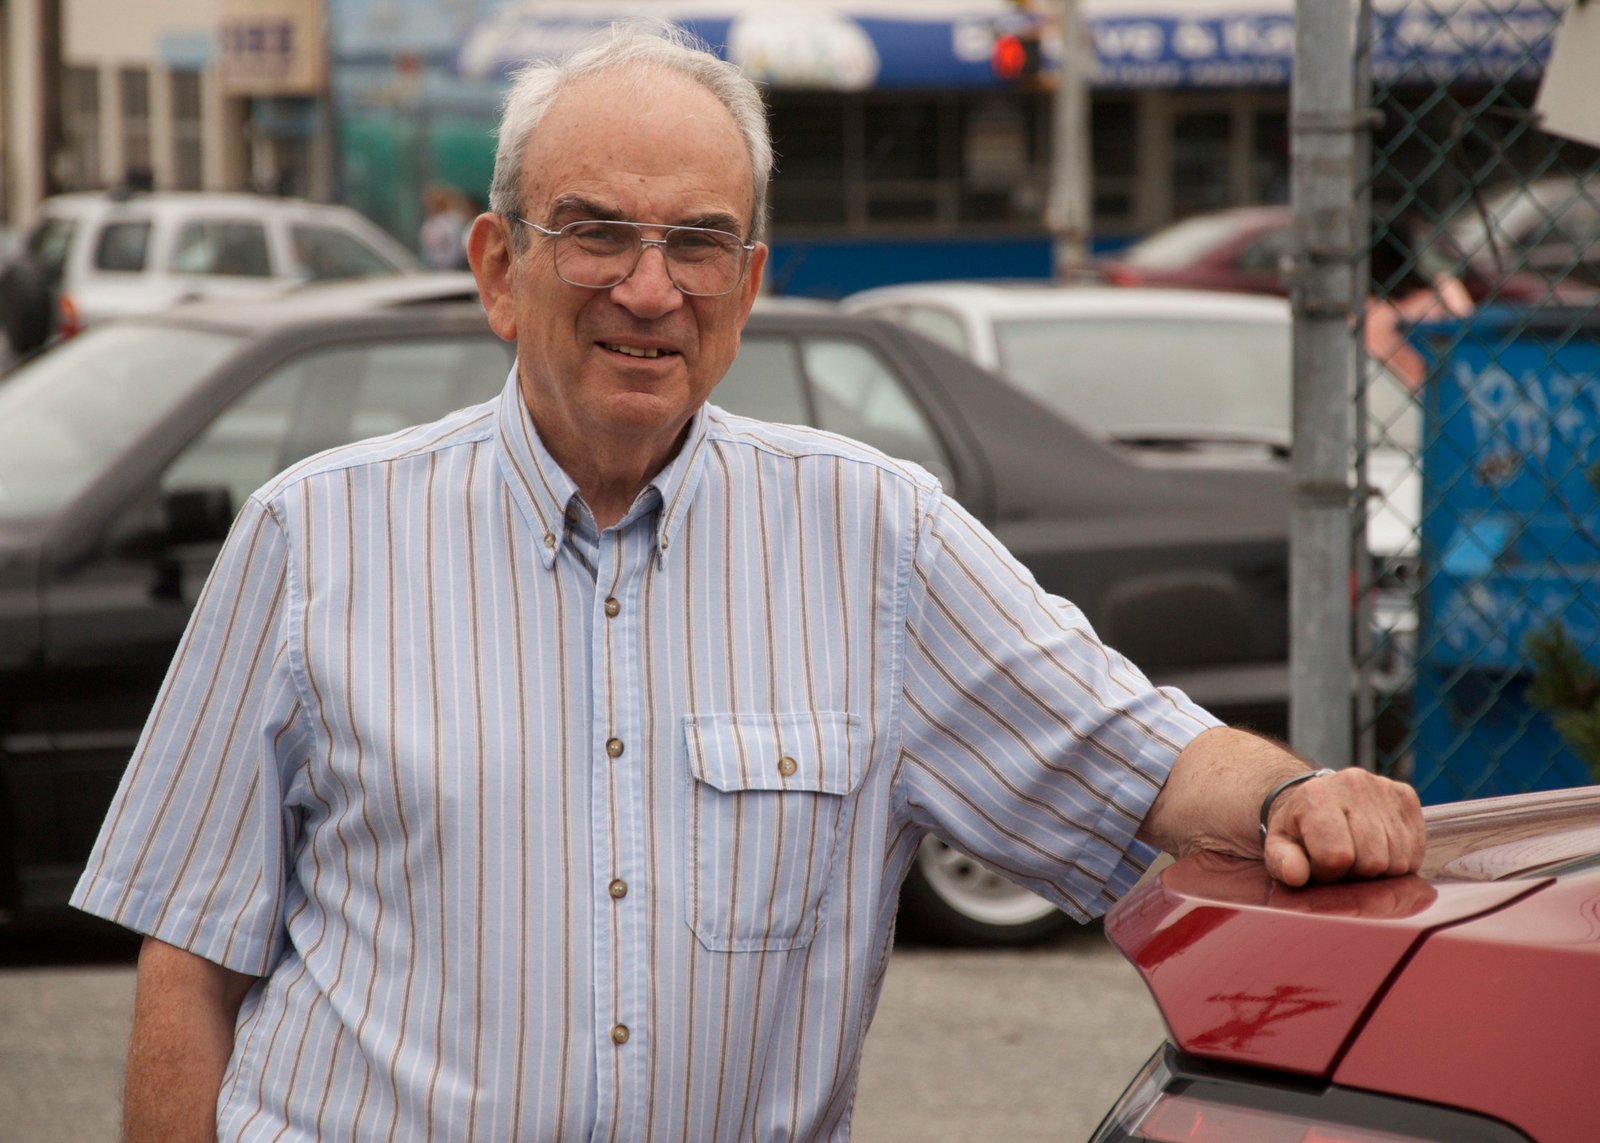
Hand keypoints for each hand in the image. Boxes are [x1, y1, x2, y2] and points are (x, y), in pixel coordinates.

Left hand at [1263, 767, 1424, 886]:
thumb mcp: (1278, 846)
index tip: (1320, 867)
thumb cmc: (1299, 829)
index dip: (1329, 873)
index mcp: (1315, 796)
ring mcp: (1383, 788)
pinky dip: (1400, 860)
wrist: (1318, 798)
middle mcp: (1352, 784)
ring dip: (1380, 870)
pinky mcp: (1407, 796)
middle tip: (1341, 862)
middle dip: (1356, 873)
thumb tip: (1295, 874)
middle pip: (1372, 860)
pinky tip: (1379, 849)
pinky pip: (1416, 851)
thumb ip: (1282, 862)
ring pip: (1398, 860)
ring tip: (1359, 855)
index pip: (1337, 855)